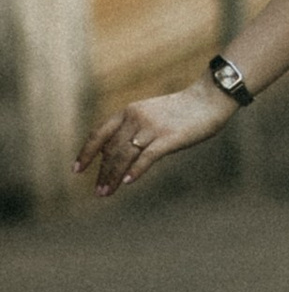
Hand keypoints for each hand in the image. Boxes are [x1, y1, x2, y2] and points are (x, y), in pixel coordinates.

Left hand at [78, 76, 235, 200]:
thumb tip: (111, 154)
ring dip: (112, 177)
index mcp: (128, 111)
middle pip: (111, 150)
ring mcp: (152, 128)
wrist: (209, 99)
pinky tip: (127, 182)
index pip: (99, 134)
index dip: (86, 153)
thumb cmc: (181, 110)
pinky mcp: (168, 138)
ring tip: (106, 192)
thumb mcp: (150, 115)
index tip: (77, 170)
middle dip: (102, 172)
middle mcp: (136, 118)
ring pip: (124, 156)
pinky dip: (135, 170)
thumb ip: (131, 130)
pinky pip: (146, 157)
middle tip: (98, 191)